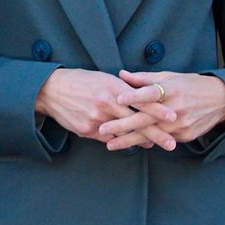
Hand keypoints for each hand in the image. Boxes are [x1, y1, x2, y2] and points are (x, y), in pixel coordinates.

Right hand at [35, 68, 177, 150]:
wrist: (52, 90)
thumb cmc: (82, 81)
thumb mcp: (104, 79)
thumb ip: (123, 90)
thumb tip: (142, 100)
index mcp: (113, 87)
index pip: (141, 100)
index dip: (158, 109)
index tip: (173, 117)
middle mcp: (106, 104)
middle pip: (136, 121)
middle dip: (155, 134)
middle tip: (171, 144)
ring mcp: (96, 119)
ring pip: (122, 133)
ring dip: (138, 140)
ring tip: (151, 145)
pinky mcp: (87, 130)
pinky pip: (107, 139)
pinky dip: (117, 141)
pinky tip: (125, 143)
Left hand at [97, 70, 224, 149]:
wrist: (221, 101)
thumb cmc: (192, 85)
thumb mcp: (171, 77)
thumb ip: (145, 78)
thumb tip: (121, 74)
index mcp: (173, 89)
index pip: (151, 93)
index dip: (134, 96)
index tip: (118, 99)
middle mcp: (176, 109)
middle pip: (146, 118)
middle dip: (122, 126)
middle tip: (103, 129)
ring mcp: (180, 125)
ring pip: (151, 135)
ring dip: (129, 140)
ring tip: (110, 144)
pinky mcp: (184, 136)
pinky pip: (161, 140)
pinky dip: (146, 142)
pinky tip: (130, 145)